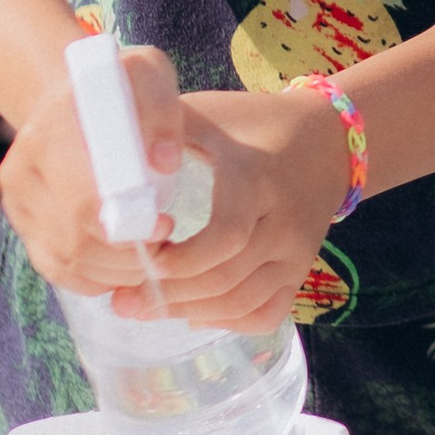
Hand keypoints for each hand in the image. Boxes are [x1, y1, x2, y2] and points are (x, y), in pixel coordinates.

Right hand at [0, 44, 190, 294]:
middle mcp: (21, 169)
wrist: (75, 98)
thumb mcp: (148, 76)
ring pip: (65, 259)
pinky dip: (94, 278)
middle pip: (72, 237)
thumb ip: (161, 111)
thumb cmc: (122, 87)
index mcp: (49, 130)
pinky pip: (56, 269)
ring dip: (115, 271)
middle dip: (126, 254)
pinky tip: (126, 268)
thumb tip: (165, 162)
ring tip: (154, 256)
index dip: (125, 224)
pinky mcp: (25, 225)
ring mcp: (18, 201)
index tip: (166, 226)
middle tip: (166, 247)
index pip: (82, 198)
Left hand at [119, 89, 353, 331]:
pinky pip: (267, 313)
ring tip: (145, 308)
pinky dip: (228, 321)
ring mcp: (297, 251)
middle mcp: (283, 221)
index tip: (138, 260)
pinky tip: (194, 313)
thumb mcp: (208, 113)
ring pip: (243, 302)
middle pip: (226, 278)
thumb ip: (160, 130)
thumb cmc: (253, 123)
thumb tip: (108, 155)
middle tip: (122, 301)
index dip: (178, 261)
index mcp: (257, 179)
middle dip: (169, 295)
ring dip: (190, 312)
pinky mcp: (300, 270)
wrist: (327, 140)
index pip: (224, 237)